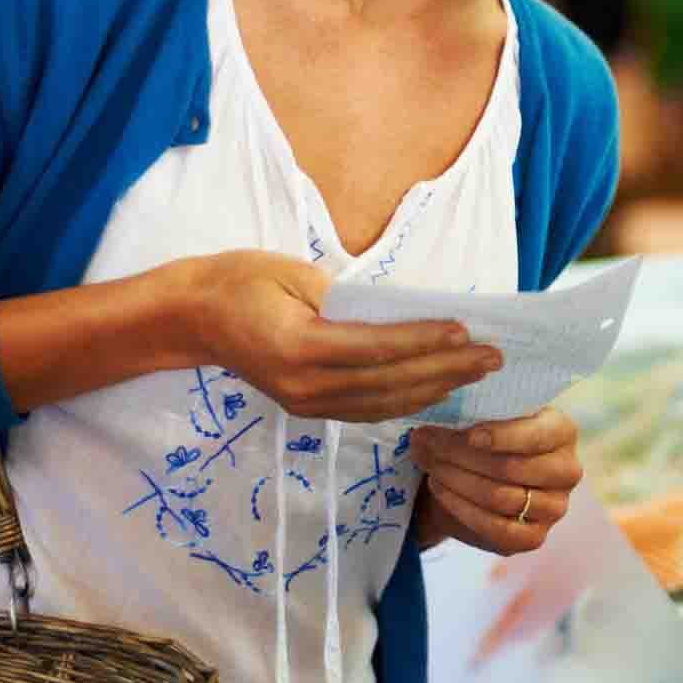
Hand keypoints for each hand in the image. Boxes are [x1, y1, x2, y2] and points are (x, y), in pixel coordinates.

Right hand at [177, 251, 501, 421]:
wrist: (189, 319)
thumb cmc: (239, 281)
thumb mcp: (291, 273)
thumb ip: (344, 297)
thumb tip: (399, 311)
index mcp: (299, 347)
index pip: (377, 348)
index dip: (424, 341)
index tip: (465, 331)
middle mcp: (306, 385)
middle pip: (390, 382)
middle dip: (446, 369)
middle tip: (493, 357)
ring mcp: (306, 403)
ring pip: (385, 403)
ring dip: (437, 388)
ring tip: (479, 373)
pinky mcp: (309, 408)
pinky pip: (369, 409)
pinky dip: (409, 400)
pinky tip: (441, 389)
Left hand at [409, 409, 580, 556]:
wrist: (476, 479)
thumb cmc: (486, 439)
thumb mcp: (486, 418)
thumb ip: (472, 416)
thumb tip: (431, 429)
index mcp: (562, 432)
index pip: (537, 436)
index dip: (502, 436)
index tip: (468, 436)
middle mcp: (567, 471)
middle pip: (512, 467)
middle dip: (461, 455)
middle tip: (427, 442)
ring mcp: (554, 508)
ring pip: (500, 497)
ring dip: (456, 479)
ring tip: (430, 465)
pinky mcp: (534, 537)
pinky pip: (496, 528)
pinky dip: (462, 508)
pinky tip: (440, 489)